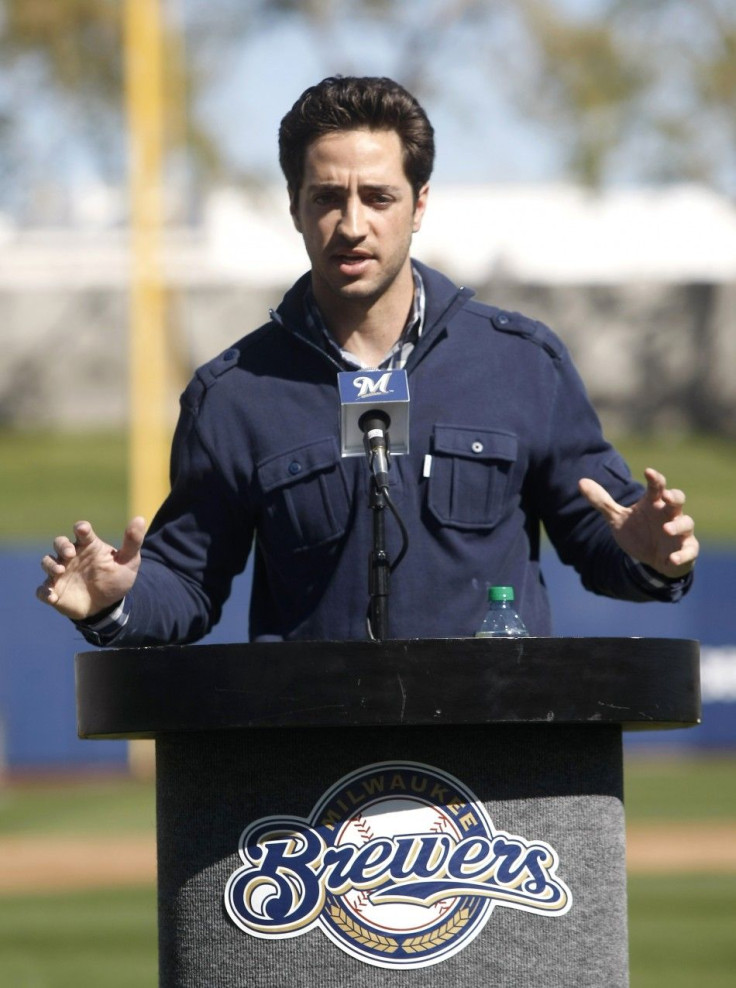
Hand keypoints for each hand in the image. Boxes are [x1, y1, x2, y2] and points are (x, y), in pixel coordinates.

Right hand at [37, 517, 145, 620]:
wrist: (109, 606)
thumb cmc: (117, 578)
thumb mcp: (129, 561)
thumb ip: (132, 541)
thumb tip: (140, 518)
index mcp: (89, 546)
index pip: (82, 531)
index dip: (81, 528)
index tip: (82, 529)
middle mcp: (72, 556)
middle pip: (59, 542)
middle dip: (62, 545)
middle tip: (70, 553)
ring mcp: (61, 573)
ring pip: (48, 562)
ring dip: (51, 565)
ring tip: (60, 571)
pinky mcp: (55, 591)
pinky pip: (43, 590)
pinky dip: (45, 591)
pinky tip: (52, 595)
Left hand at [579, 467, 698, 578]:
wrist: (651, 560)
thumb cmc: (638, 533)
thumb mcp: (617, 518)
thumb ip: (601, 501)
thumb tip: (581, 481)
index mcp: (653, 503)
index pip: (657, 487)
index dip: (655, 478)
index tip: (648, 471)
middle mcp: (669, 514)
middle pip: (678, 500)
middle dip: (675, 497)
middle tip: (667, 497)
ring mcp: (680, 532)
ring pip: (686, 523)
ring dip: (678, 525)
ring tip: (666, 529)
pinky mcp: (686, 550)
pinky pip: (689, 551)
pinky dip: (682, 555)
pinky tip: (671, 559)